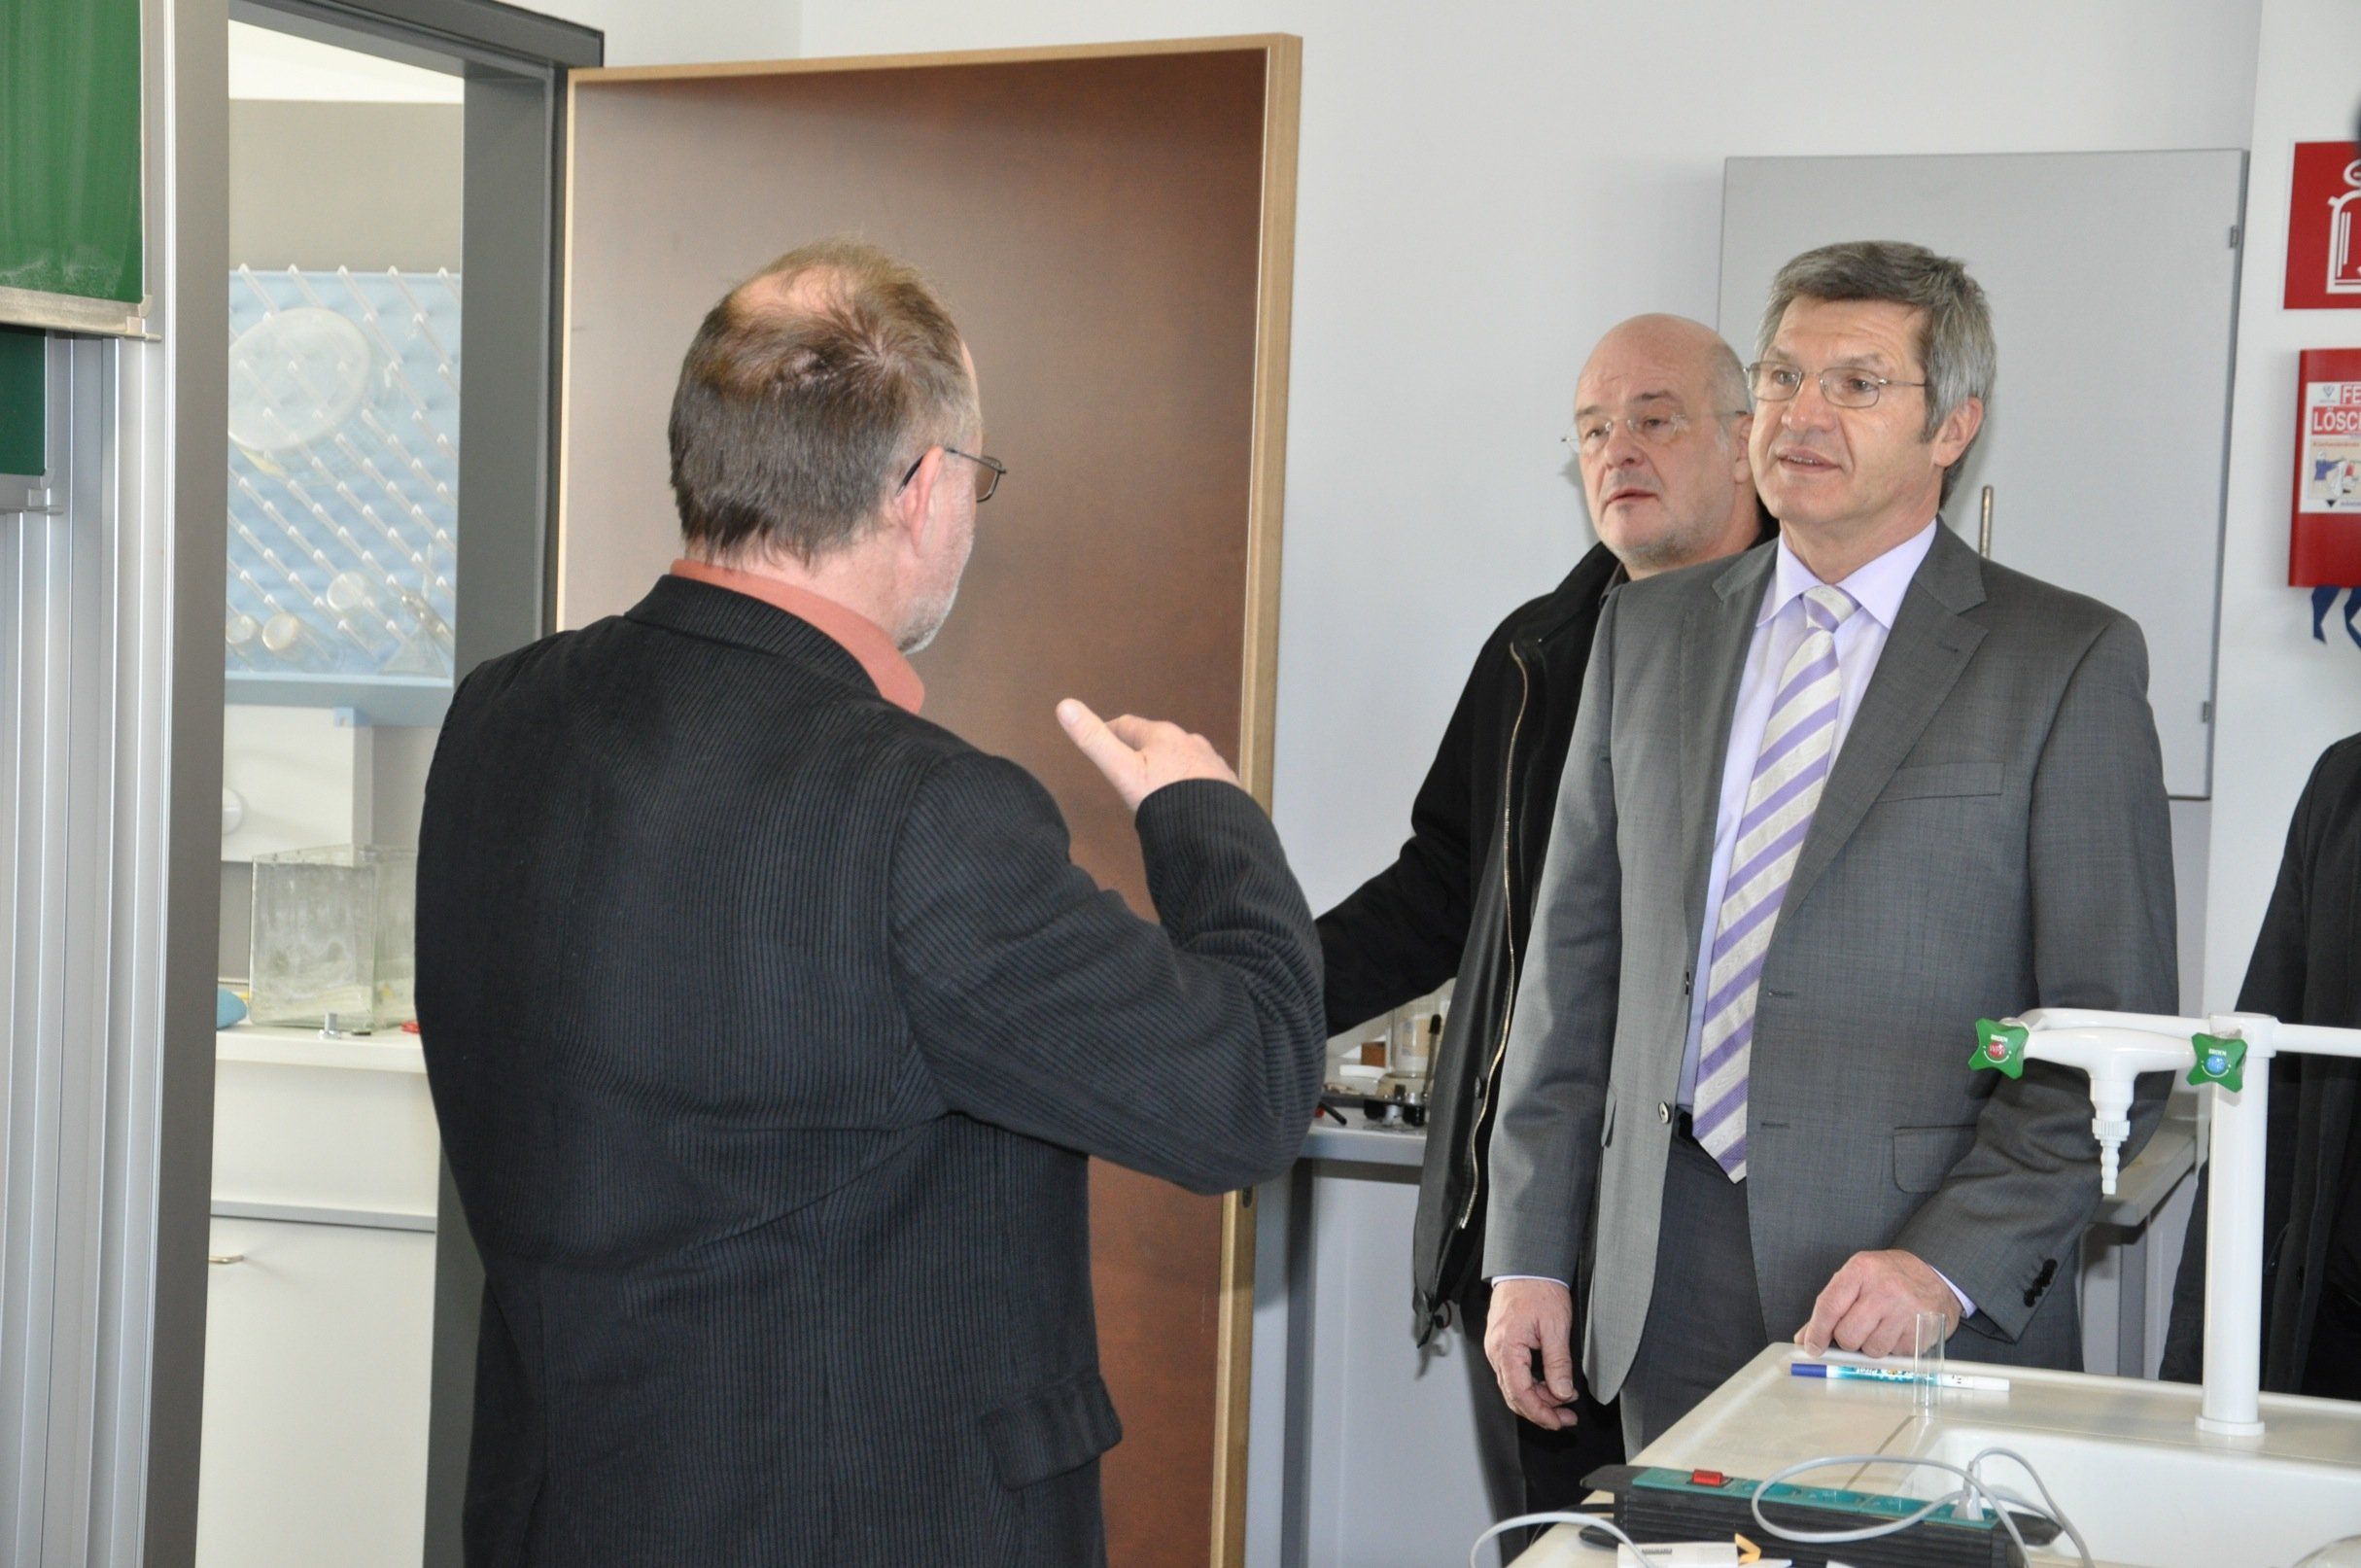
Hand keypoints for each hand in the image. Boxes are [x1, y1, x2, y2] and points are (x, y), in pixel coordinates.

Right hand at [1056, 699, 1238, 811]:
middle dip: (1141, 751)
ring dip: (1168, 767)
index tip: (1100, 739)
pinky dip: (1190, 784)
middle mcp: (1190, 741)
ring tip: (1157, 787)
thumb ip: (1094, 741)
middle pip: (1158, 741)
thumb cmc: (1163, 797)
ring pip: (1182, 758)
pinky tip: (1187, 800)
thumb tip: (1064, 705)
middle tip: (1126, 768)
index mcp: (1162, 735)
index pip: (1128, 725)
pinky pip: (1203, 779)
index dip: (1110, 731)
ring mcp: (1212, 763)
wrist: (1215, 831)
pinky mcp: (1228, 785)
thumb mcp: (1121, 771)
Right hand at [1483, 1278, 1581, 1429]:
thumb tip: (1562, 1392)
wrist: (1527, 1266)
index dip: (1540, 1413)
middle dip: (1541, 1411)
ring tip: (1564, 1401)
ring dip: (1538, 1399)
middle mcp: (1496, 1351)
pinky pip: (1514, 1374)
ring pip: (1514, 1386)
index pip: (1520, 1394)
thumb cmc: (1538, 1289)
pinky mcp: (1503, 1345)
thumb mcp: (1556, 1327)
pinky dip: (1532, 1384)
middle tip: (1566, 1418)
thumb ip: (1558, 1364)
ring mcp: (1497, 1348)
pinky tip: (1551, 1385)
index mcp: (1507, 1348)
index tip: (1559, 1422)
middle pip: (1514, 1395)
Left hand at [1797, 1249, 1959, 1357]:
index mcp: (1862, 1269)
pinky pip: (1895, 1355)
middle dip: (1847, 1339)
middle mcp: (1885, 1290)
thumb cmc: (1890, 1276)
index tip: (1811, 1347)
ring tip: (1882, 1326)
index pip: (1829, 1306)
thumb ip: (1831, 1305)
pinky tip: (1899, 1330)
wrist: (1936, 1275)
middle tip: (1857, 1328)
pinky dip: (1892, 1348)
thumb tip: (1805, 1339)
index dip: (1817, 1332)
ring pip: (1871, 1350)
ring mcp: (1906, 1311)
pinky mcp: (1923, 1332)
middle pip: (1848, 1335)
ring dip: (1871, 1345)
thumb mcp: (1858, 1277)